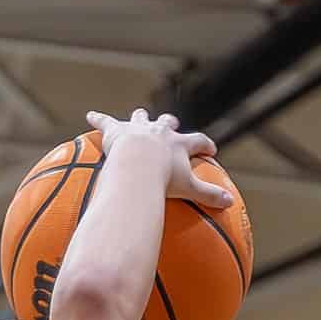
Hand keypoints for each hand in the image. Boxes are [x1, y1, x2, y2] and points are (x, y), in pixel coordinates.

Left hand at [86, 108, 231, 210]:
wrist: (137, 165)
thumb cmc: (162, 178)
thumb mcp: (188, 188)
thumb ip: (208, 195)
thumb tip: (231, 204)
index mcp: (179, 143)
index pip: (198, 141)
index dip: (204, 145)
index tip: (210, 150)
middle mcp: (160, 131)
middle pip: (168, 123)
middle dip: (171, 123)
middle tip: (172, 123)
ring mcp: (138, 129)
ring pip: (141, 118)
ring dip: (140, 117)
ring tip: (139, 115)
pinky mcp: (117, 130)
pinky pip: (105, 122)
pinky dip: (97, 119)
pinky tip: (89, 115)